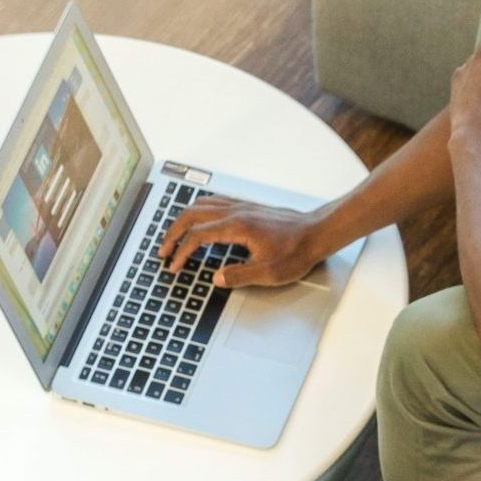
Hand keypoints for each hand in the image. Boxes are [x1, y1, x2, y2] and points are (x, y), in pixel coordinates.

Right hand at [157, 197, 323, 287]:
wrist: (317, 232)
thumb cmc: (297, 251)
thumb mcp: (269, 273)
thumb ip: (239, 276)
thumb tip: (216, 278)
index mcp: (237, 227)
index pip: (198, 236)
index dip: (181, 252)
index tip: (173, 265)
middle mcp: (236, 212)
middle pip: (192, 215)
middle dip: (173, 232)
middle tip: (163, 249)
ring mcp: (242, 207)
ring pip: (201, 205)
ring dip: (183, 220)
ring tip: (175, 235)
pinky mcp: (248, 207)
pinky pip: (214, 202)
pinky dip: (198, 211)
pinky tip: (199, 220)